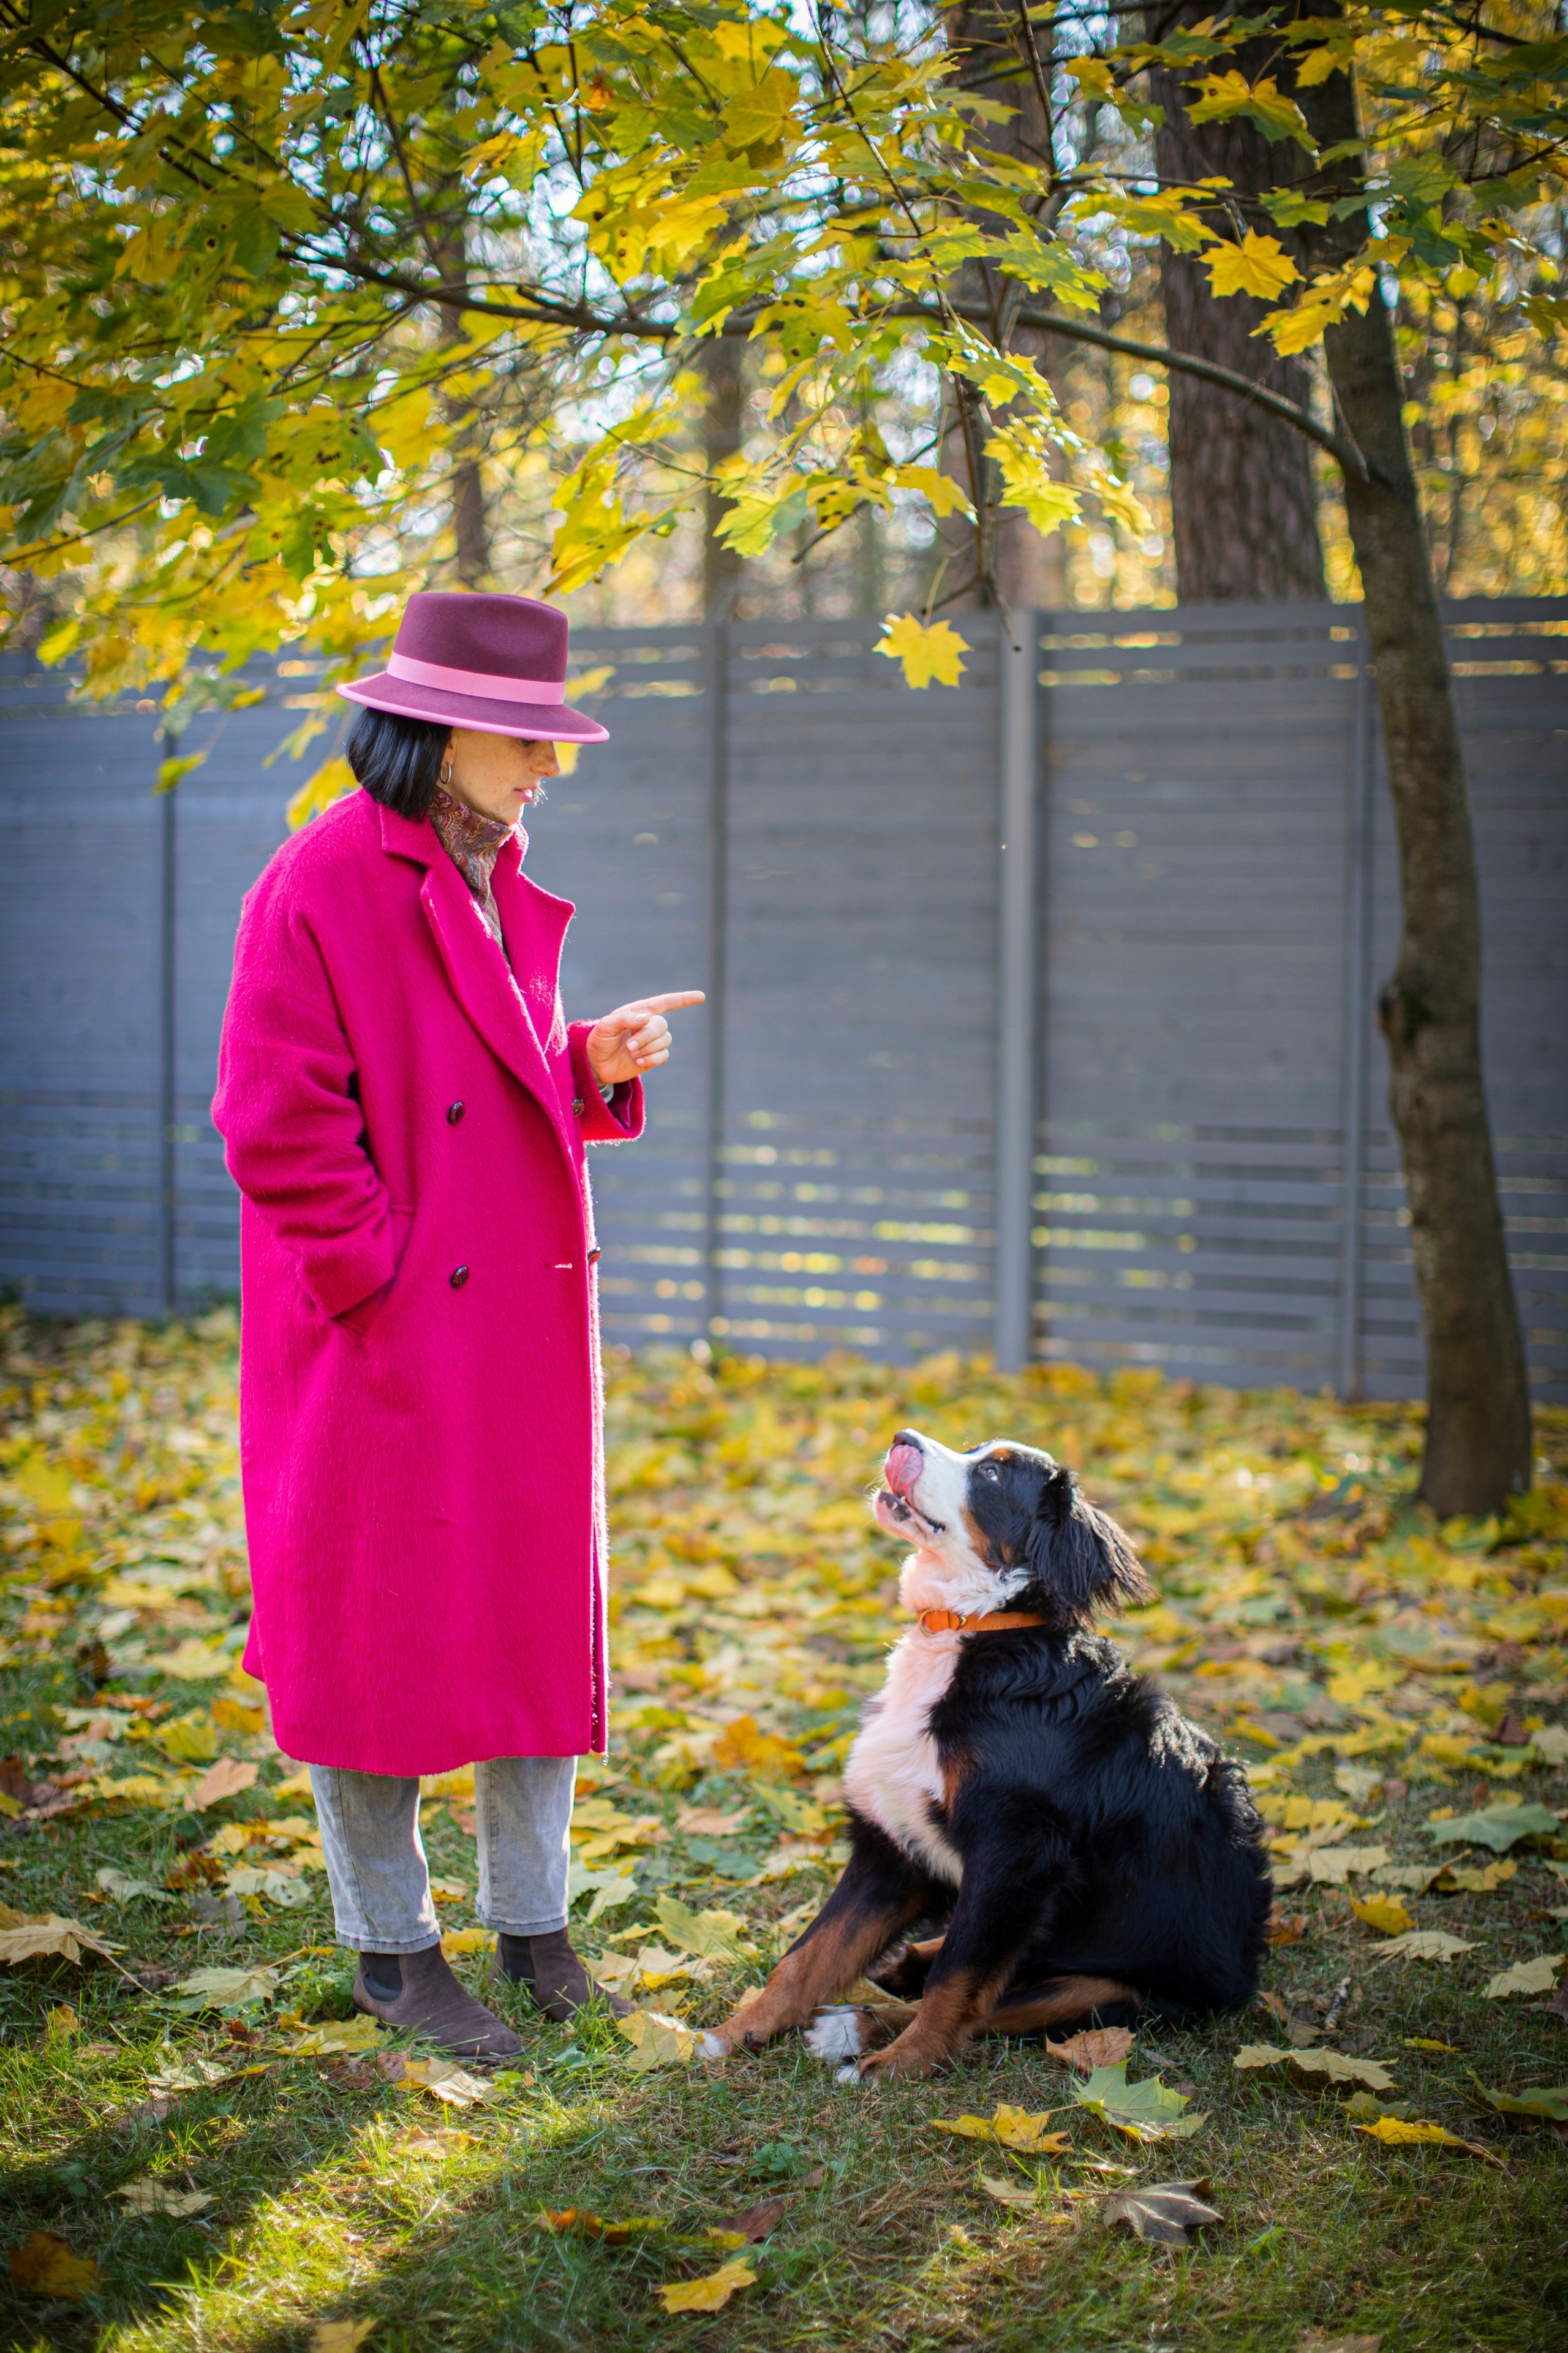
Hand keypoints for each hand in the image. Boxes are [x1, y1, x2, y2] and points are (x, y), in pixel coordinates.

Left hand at [584, 991, 704, 1086]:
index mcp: (639, 1011)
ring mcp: (652, 1042)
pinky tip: (639, 1062)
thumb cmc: (598, 1040)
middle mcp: (648, 1025)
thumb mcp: (605, 1027)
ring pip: (665, 1041)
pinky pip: (663, 1056)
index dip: (683, 999)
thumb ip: (625, 1019)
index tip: (701, 997)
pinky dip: (652, 1059)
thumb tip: (646, 1018)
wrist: (595, 1063)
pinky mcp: (652, 1057)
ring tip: (631, 1053)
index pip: (665, 1003)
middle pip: (662, 1026)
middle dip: (647, 1036)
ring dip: (648, 1048)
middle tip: (629, 1046)